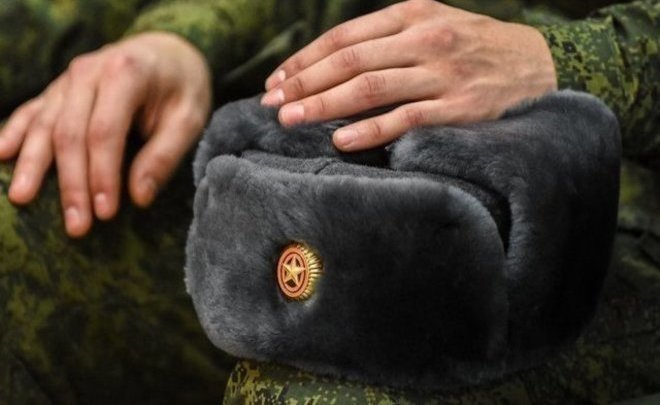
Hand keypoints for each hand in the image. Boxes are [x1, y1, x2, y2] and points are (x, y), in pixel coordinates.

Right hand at [0, 32, 210, 236]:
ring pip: (45, 125)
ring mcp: (68, 79)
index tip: (105, 213)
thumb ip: (165, 155)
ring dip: (34, 165)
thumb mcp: (190, 119)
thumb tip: (139, 197)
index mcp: (125, 73)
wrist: (168, 51)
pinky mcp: (58, 89)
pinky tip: (1, 155)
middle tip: (76, 225)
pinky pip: (31, 111)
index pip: (105, 132)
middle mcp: (89, 72)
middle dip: (72, 183)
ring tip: (22, 199)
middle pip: (70, 133)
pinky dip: (14, 132)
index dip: (102, 175)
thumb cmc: (182, 88)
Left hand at [261, 0, 556, 150]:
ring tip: (291, 120)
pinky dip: (370, 130)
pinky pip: (404, 119)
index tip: (277, 80)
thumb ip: (388, 36)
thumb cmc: (475, 46)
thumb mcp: (434, 23)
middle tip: (272, 103)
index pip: (344, 37)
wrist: (538, 64)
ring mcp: (441, 73)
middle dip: (303, 83)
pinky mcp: (457, 106)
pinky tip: (340, 140)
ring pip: (369, 89)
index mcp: (412, 14)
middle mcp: (424, 38)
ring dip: (324, 105)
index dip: (305, 60)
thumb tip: (333, 62)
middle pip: (349, 62)